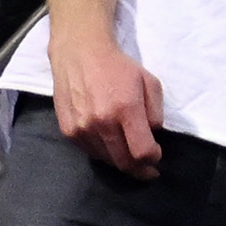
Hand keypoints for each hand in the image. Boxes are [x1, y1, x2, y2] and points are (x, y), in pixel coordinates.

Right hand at [49, 31, 164, 178]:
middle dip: (139, 170)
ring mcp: (82, 129)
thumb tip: (153, 135)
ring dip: (121, 163)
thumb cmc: (119, 67)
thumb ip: (155, 111)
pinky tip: (113, 147)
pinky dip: (105, 154)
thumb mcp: (149, 81)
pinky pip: (91, 152)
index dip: (152, 159)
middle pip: (123, 162)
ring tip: (132, 159)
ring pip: (106, 160)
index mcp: (125, 109)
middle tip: (149, 171)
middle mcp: (101, 123)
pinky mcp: (68, 131)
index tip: (157, 158)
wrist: (80, 54)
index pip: (141, 150)